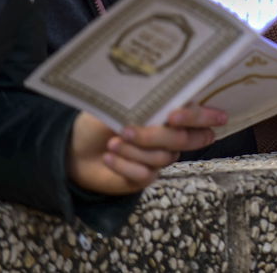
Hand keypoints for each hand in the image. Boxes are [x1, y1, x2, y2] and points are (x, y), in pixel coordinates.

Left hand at [66, 105, 225, 195]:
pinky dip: (124, 165)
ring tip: (111, 143)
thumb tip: (158, 100)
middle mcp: (173, 135)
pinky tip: (108, 157)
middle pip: (186, 139)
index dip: (200, 117)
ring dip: (133, 150)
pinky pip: (145, 173)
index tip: (174, 116)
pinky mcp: (146, 177)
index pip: (201, 115)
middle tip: (127, 130)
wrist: (76, 147)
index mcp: (172, 111)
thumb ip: (143, 103)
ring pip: (162, 157)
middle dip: (157, 136)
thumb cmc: (100, 120)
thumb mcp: (120, 105)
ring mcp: (161, 157)